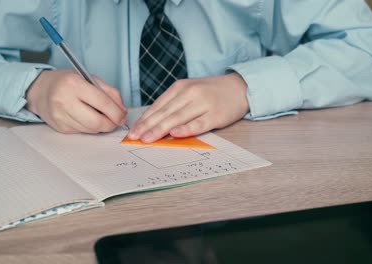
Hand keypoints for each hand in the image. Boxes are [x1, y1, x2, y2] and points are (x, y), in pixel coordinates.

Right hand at [26, 69, 126, 133]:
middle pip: (96, 122)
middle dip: (110, 124)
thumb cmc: (67, 83)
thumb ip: (109, 92)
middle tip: (115, 121)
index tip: (122, 116)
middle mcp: (65, 101)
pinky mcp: (60, 128)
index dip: (116, 113)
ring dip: (101, 126)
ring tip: (100, 117)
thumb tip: (122, 110)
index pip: (102, 103)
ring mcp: (60, 116)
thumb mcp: (89, 78)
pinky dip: (89, 127)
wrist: (40, 90)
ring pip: (90, 129)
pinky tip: (86, 118)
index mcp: (74, 84)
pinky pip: (82, 131)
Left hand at [128, 72, 248, 142]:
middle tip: (134, 137)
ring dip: (160, 129)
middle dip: (147, 126)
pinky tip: (174, 134)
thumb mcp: (189, 91)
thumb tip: (152, 122)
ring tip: (147, 139)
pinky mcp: (215, 115)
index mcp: (180, 87)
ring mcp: (203, 104)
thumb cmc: (211, 92)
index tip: (132, 130)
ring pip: (177, 118)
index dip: (144, 119)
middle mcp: (190, 93)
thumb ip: (173, 104)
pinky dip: (186, 129)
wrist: (240, 87)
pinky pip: (198, 124)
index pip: (158, 105)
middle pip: (165, 112)